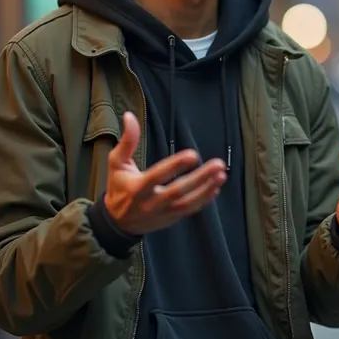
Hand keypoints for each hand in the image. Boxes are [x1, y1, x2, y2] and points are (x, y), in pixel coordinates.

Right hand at [105, 112, 226, 234]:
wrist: (117, 222)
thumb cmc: (118, 187)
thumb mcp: (116, 163)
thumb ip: (127, 141)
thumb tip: (129, 116)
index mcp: (137, 187)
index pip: (158, 176)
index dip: (175, 166)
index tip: (193, 155)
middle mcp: (151, 202)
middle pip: (178, 191)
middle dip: (200, 178)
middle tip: (218, 164)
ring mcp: (163, 213)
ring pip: (187, 203)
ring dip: (206, 189)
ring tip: (221, 175)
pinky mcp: (171, 219)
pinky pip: (190, 210)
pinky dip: (204, 200)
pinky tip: (216, 187)